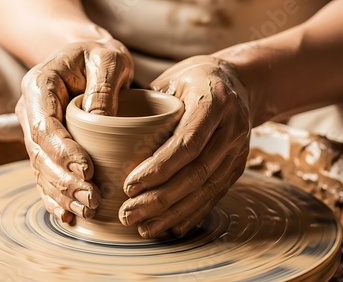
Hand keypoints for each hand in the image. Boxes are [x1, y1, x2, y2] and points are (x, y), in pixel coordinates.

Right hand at [16, 39, 133, 222]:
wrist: (88, 56)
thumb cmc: (100, 55)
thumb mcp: (109, 59)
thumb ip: (103, 88)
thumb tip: (102, 124)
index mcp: (39, 86)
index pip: (45, 126)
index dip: (63, 152)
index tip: (88, 172)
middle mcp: (32, 110)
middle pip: (40, 153)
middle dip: (64, 180)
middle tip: (92, 198)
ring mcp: (37, 129)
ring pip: (42, 168)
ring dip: (61, 193)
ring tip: (87, 210)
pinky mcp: (47, 144)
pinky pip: (46, 173)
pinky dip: (55, 196)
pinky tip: (68, 215)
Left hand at [119, 55, 250, 237]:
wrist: (237, 82)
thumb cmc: (193, 79)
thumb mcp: (170, 79)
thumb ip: (146, 105)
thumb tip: (104, 131)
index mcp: (213, 102)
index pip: (186, 143)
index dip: (158, 169)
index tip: (129, 186)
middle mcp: (232, 129)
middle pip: (196, 173)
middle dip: (161, 199)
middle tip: (128, 214)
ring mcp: (238, 151)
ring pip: (206, 190)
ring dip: (174, 213)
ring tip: (143, 228)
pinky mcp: (237, 168)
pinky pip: (215, 195)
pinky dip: (192, 214)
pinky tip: (170, 228)